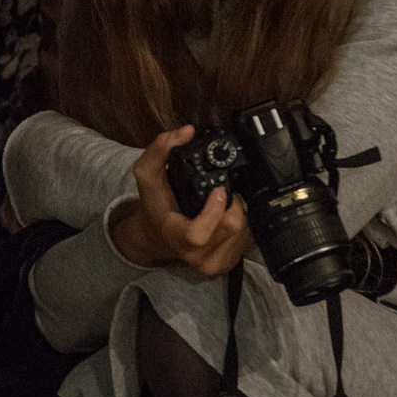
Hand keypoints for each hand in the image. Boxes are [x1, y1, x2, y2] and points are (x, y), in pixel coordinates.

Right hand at [110, 127, 251, 276]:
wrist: (158, 237)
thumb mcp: (147, 176)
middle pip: (231, 226)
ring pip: (244, 232)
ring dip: (239, 212)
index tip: (219, 190)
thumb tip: (187, 131)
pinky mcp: (228, 265)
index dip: (213, 211)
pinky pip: (248, 240)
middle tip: (223, 192)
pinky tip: (228, 217)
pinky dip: (243, 224)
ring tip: (224, 204)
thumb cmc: (156, 208)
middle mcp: (195, 255)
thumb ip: (160, 149)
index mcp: (175, 236)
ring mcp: (213, 263)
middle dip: (233, 203)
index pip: (198, 234)